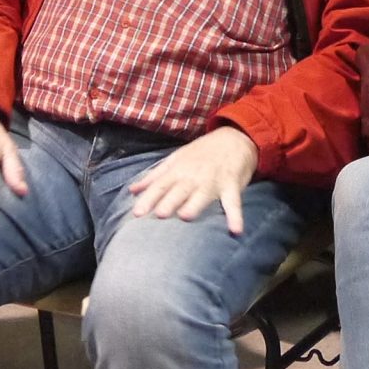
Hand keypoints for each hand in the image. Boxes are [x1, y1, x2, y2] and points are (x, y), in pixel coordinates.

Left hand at [129, 126, 259, 233]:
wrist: (234, 138)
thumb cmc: (201, 152)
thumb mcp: (175, 160)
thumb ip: (154, 177)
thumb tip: (132, 191)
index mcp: (178, 170)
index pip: (160, 185)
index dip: (148, 198)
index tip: (136, 213)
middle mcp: (194, 176)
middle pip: (179, 190)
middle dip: (169, 201)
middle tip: (159, 215)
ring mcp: (213, 181)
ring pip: (203, 194)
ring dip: (195, 205)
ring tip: (186, 216)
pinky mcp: (232, 186)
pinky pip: (233, 203)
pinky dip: (235, 216)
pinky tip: (236, 230)